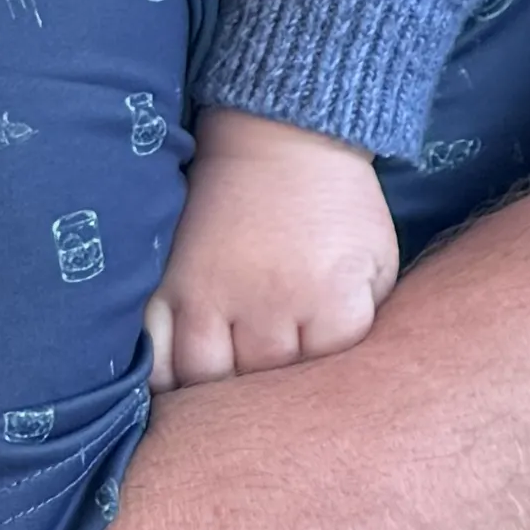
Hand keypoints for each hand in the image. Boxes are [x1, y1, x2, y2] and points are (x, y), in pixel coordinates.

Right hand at [144, 110, 401, 385]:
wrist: (280, 139)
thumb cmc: (337, 205)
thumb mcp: (377, 258)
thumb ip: (363, 319)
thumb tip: (342, 373)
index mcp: (329, 296)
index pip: (326, 370)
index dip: (324, 371)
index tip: (318, 356)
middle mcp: (268, 303)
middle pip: (264, 382)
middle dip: (272, 385)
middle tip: (274, 378)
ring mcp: (210, 296)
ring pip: (203, 381)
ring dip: (216, 390)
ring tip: (228, 385)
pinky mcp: (166, 286)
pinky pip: (152, 356)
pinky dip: (162, 378)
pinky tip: (179, 379)